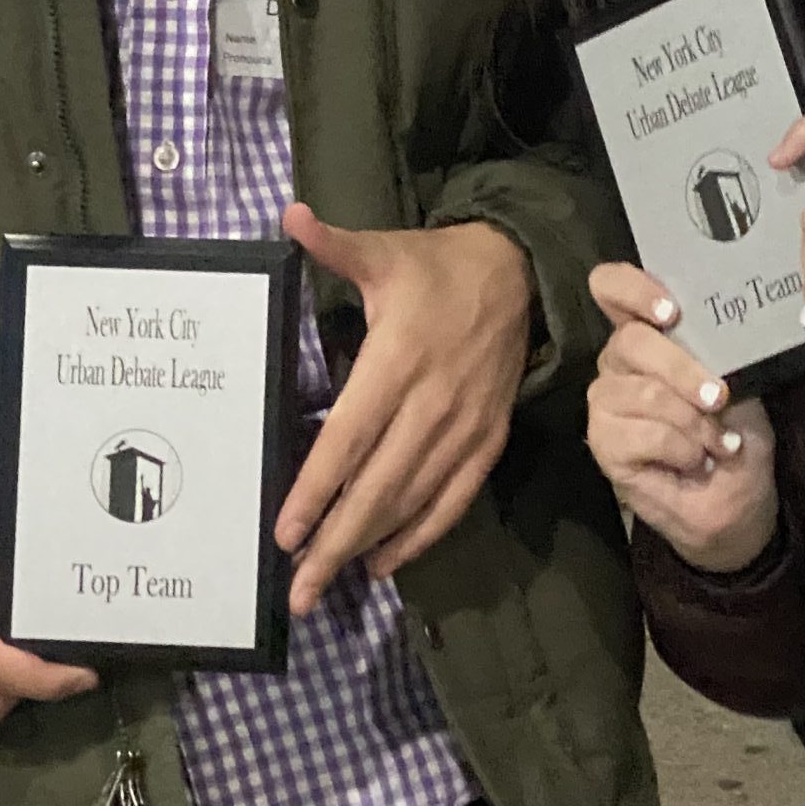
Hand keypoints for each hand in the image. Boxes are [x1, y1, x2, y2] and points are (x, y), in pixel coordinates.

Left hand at [275, 205, 531, 615]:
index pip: (349, 437)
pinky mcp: (489, 440)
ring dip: (369, 546)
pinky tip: (385, 562)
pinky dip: (420, 535)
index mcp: (398, 359)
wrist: (519, 273)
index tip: (286, 534)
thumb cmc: (435, 267)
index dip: (317, 489)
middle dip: (335, 543)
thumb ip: (333, 244)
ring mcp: (465, 427)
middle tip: (299, 592)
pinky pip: (452, 499)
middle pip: (377, 487)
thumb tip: (287, 213)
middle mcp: (432, 403)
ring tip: (329, 585)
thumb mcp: (383, 251)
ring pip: (412, 500)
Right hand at [587, 263, 778, 574]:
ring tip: (717, 442)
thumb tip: (716, 328)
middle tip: (719, 398)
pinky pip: (639, 433)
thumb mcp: (742, 384)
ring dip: (690, 420)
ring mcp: (606, 401)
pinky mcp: (603, 442)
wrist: (736, 500)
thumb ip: (720, 351)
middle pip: (631, 340)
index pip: (612, 288)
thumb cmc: (736, 434)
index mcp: (649, 333)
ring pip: (641, 391)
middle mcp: (619, 360)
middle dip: (682, 369)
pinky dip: (679, 447)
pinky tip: (694, 460)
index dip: (632, 288)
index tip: (670, 310)